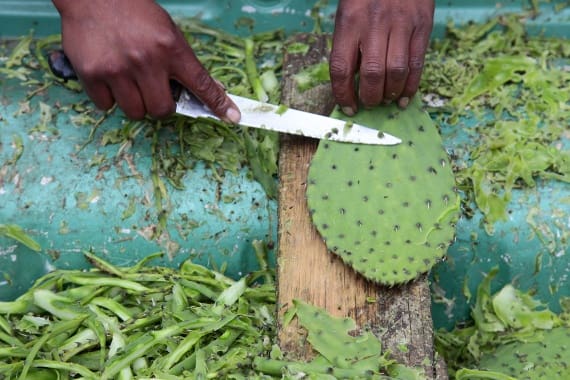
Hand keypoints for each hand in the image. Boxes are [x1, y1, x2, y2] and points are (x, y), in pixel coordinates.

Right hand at [51, 0, 240, 122]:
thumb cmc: (134, 13)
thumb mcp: (167, 31)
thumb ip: (181, 61)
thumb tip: (205, 90)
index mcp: (170, 48)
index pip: (201, 83)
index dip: (218, 104)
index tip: (232, 118)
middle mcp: (146, 61)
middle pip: (162, 110)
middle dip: (160, 106)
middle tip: (154, 90)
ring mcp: (117, 69)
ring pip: (135, 112)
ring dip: (135, 103)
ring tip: (129, 80)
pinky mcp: (92, 74)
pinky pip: (107, 106)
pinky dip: (109, 97)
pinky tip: (109, 75)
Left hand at [330, 0, 433, 113]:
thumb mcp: (348, 13)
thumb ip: (348, 44)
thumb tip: (351, 82)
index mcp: (349, 21)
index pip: (342, 68)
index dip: (343, 94)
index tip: (348, 107)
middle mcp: (374, 23)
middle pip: (373, 74)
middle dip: (370, 97)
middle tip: (370, 103)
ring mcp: (401, 24)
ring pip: (397, 72)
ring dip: (391, 93)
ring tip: (386, 99)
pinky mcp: (422, 25)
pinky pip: (417, 63)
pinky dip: (412, 85)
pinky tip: (405, 96)